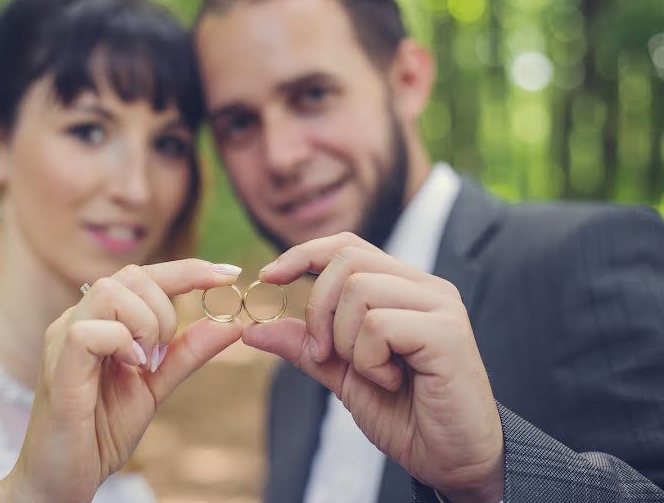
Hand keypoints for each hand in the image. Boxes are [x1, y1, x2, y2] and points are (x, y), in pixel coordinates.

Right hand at [7, 259, 242, 502]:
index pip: (144, 275)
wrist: (63, 480)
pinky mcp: (59, 369)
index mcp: (99, 320)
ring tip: (146, 363)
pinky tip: (130, 368)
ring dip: (146, 324)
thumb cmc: (100, 431)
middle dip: (166, 308)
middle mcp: (77, 320)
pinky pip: (89, 331)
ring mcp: (62, 340)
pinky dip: (121, 343)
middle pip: (131, 275)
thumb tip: (232, 324)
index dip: (189, 269)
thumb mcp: (154, 386)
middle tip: (164, 353)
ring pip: (110, 291)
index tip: (229, 274)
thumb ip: (187, 354)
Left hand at [244, 233, 502, 502]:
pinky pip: (379, 325)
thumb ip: (304, 347)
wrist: (452, 459)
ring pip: (360, 289)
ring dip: (346, 340)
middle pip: (347, 260)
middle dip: (318, 309)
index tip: (268, 276)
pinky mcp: (447, 332)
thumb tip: (252, 328)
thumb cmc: (405, 414)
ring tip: (372, 372)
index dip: (303, 254)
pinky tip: (392, 380)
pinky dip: (369, 360)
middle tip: (325, 355)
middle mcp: (425, 287)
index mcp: (402, 287)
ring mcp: (439, 305)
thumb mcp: (342, 375)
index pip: (347, 245)